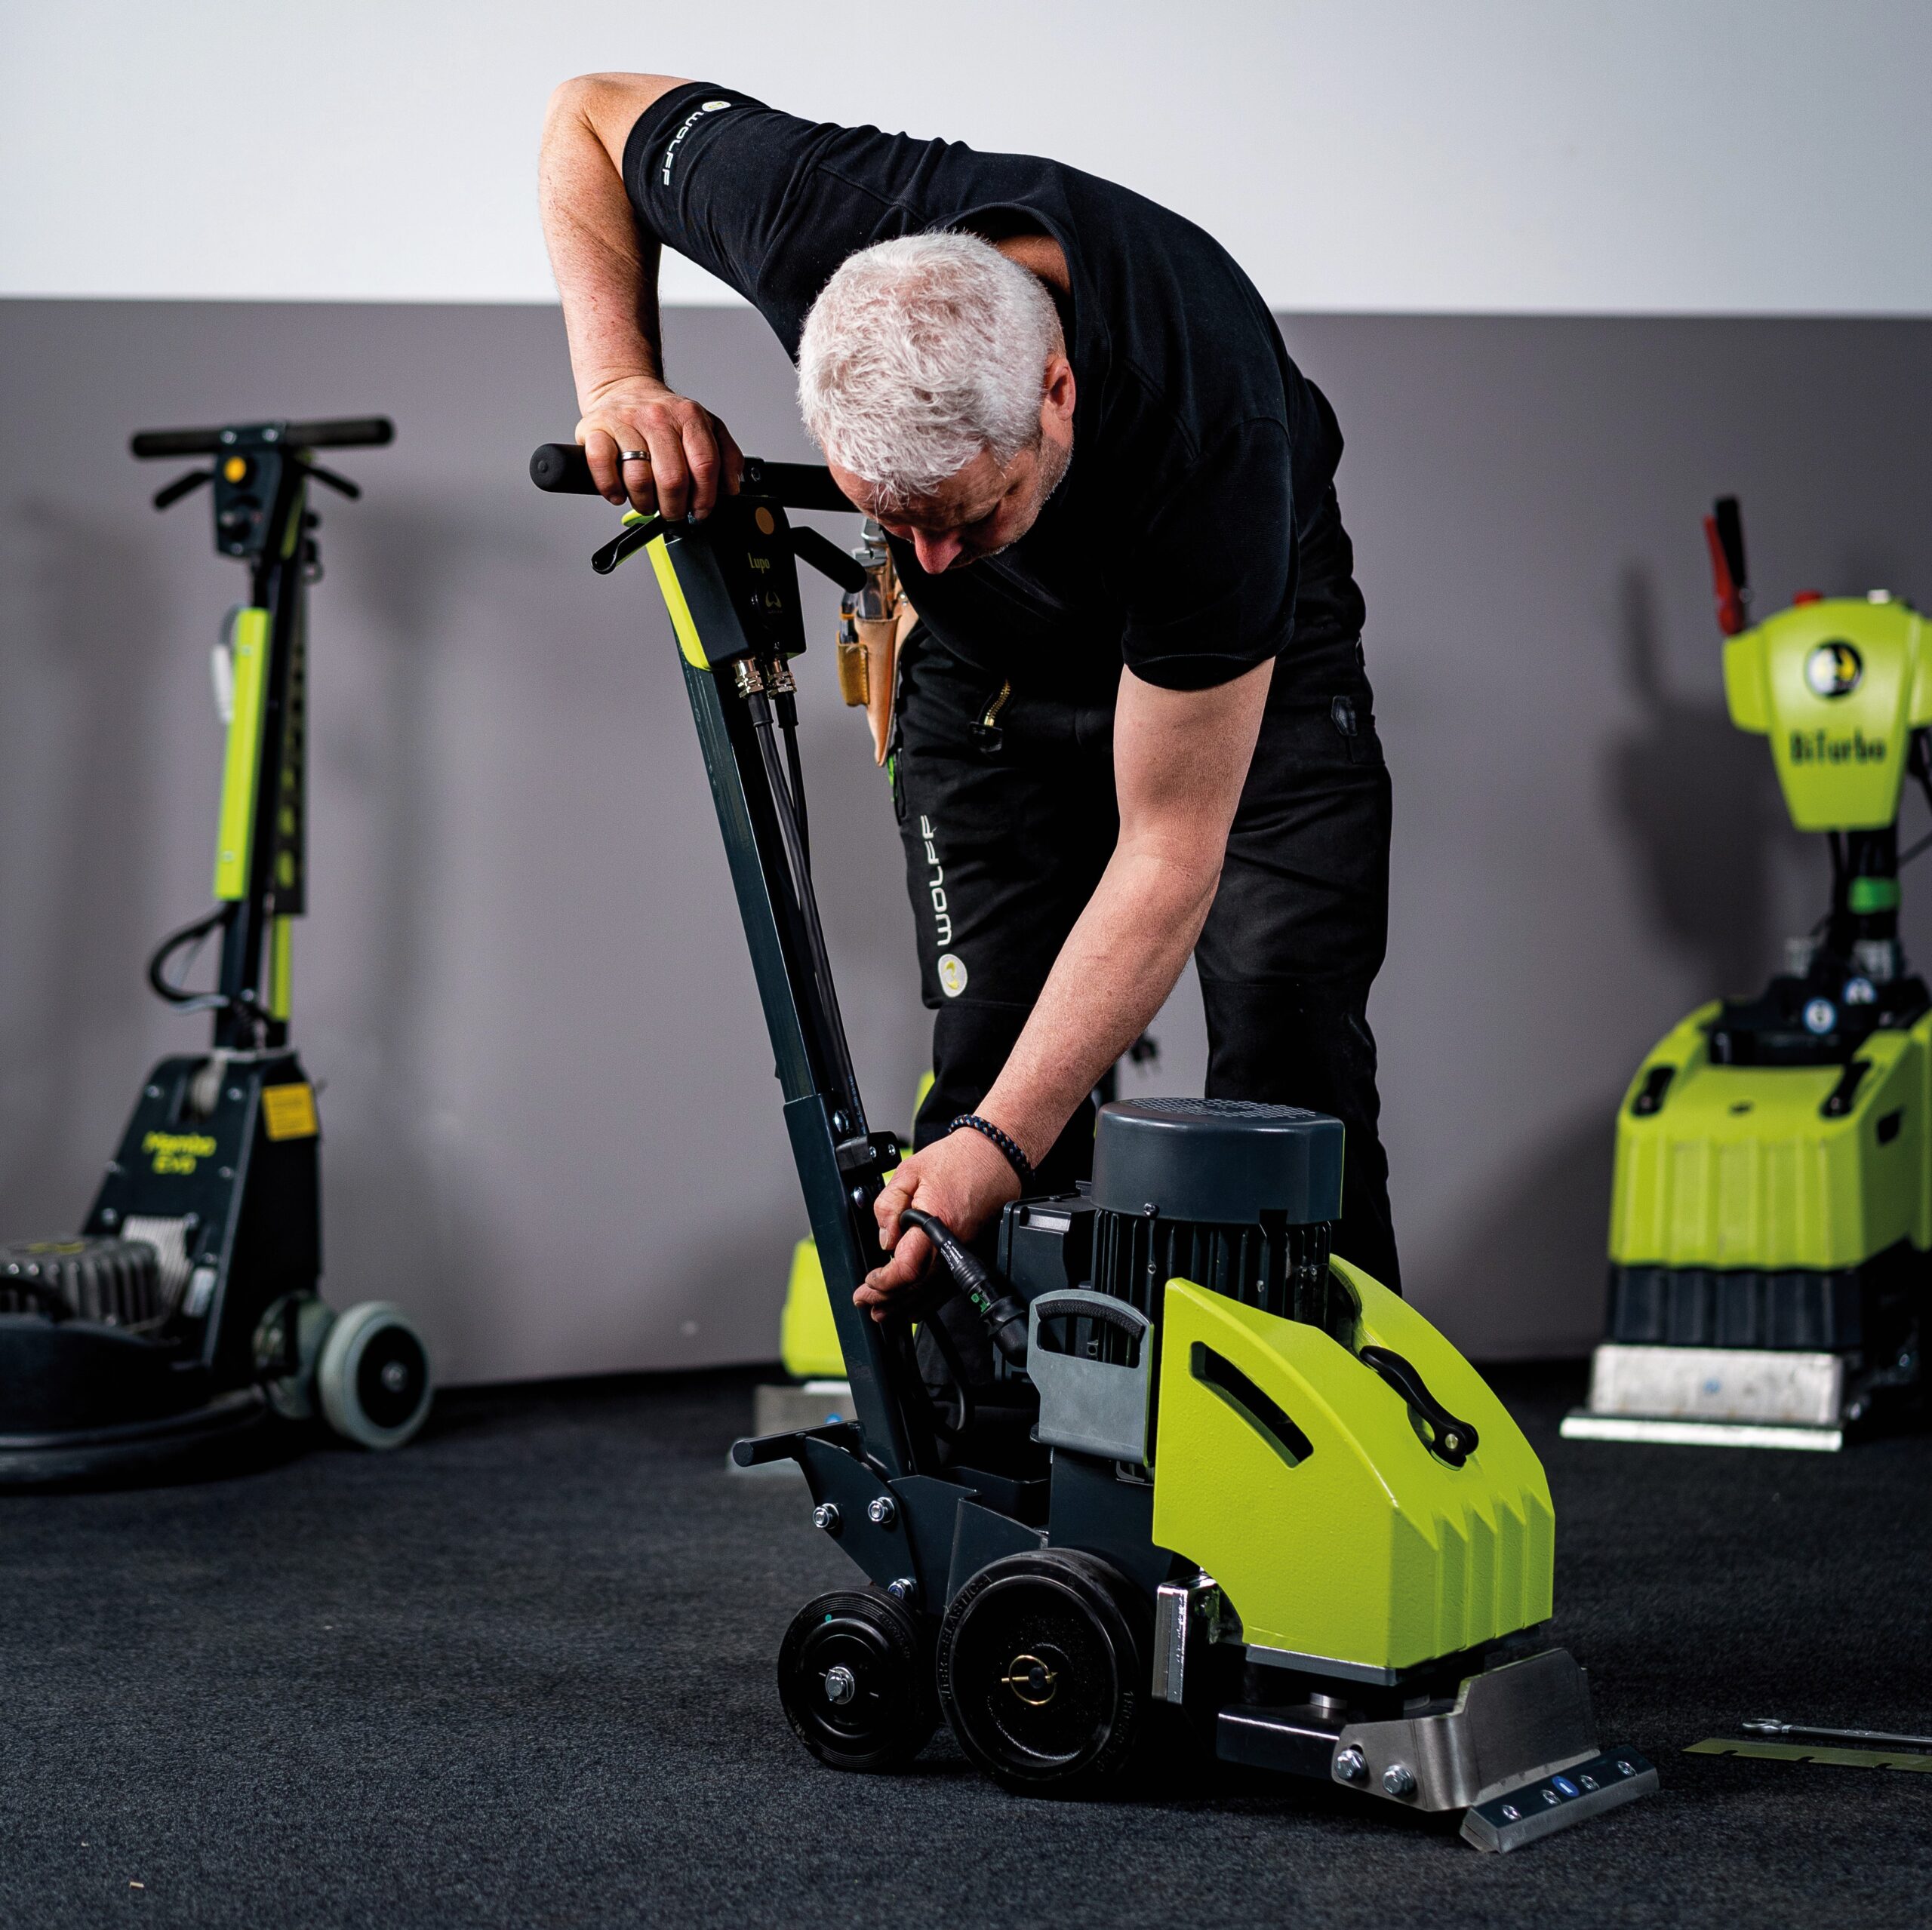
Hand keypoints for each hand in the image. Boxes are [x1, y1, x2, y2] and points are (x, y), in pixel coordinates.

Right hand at [576, 375, 743, 519]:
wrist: (624, 387)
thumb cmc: (664, 417)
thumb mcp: (705, 426)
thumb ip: (726, 456)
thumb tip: (730, 489)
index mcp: (689, 417)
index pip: (705, 466)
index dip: (705, 498)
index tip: (700, 512)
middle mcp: (657, 416)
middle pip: (673, 479)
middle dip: (675, 507)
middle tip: (673, 511)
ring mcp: (624, 421)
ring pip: (638, 478)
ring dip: (644, 503)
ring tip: (647, 502)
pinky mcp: (595, 429)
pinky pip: (602, 467)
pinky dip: (611, 489)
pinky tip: (620, 493)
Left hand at [856, 1129, 1023, 1319]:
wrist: (995, 1154)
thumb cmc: (956, 1160)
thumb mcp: (909, 1171)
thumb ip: (890, 1206)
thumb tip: (885, 1240)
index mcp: (935, 1222)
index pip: (906, 1269)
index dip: (884, 1282)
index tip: (869, 1281)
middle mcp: (953, 1243)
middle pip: (918, 1287)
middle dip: (887, 1300)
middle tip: (866, 1301)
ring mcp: (966, 1250)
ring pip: (934, 1293)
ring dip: (905, 1306)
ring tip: (884, 1311)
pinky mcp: (973, 1251)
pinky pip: (949, 1286)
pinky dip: (929, 1300)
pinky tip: (914, 1305)